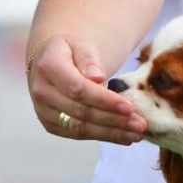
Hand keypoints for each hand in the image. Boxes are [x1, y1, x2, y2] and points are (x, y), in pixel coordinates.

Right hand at [26, 34, 146, 144]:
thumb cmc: (72, 52)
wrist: (52, 62)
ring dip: (112, 133)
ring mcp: (45, 111)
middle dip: (114, 120)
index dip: (105, 101)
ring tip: (137, 134)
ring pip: (81, 128)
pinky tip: (125, 137)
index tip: (129, 107)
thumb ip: (89, 58)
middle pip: (81, 112)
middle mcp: (42, 92)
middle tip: (140, 124)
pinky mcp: (53, 125)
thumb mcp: (82, 45)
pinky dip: (105, 137)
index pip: (78, 89)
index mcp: (49, 67)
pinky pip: (80, 135)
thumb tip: (98, 77)